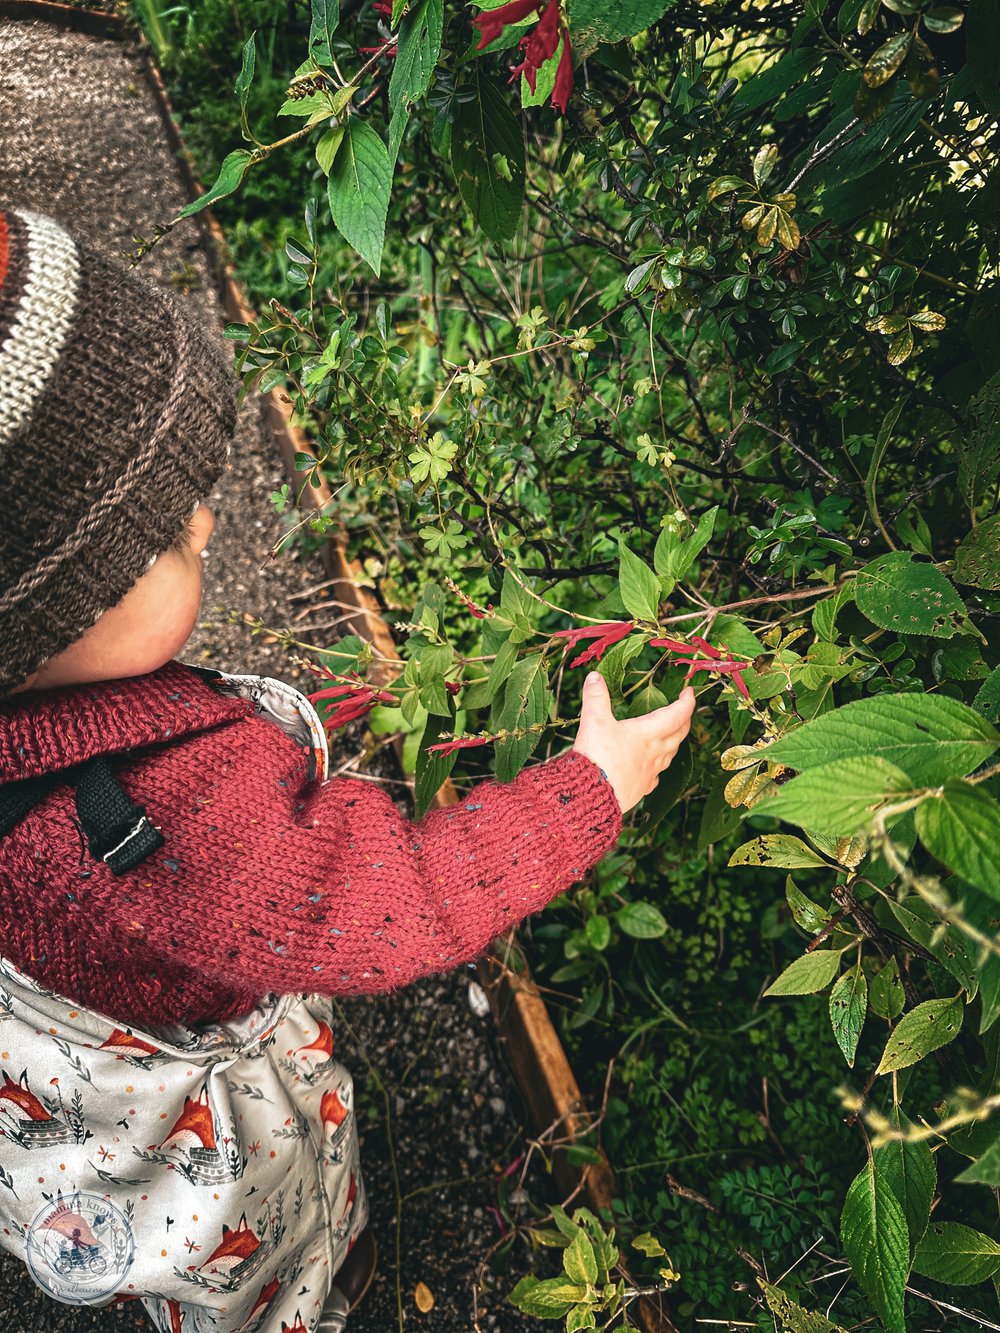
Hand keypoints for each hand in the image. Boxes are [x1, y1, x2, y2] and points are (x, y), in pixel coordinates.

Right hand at [572, 671, 695, 813]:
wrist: (592, 794)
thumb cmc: (597, 757)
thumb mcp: (594, 721)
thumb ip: (595, 697)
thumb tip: (595, 676)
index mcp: (648, 733)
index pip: (677, 715)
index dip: (687, 702)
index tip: (689, 691)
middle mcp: (655, 753)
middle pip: (679, 734)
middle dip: (684, 720)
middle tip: (684, 710)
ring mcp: (651, 772)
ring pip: (670, 755)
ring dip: (675, 742)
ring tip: (672, 735)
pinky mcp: (642, 788)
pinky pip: (657, 775)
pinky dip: (659, 766)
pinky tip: (653, 767)